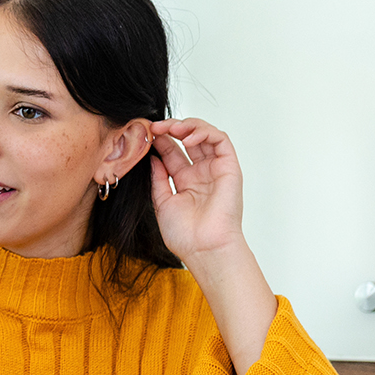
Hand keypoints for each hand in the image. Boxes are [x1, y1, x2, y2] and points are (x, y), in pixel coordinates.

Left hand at [147, 118, 246, 262]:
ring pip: (205, 135)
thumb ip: (158, 178)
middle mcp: (201, 173)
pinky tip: (188, 137)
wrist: (203, 248)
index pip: (172, 152)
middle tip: (155, 127)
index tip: (145, 134)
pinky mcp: (230, 168)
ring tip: (172, 129)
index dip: (160, 140)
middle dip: (171, 129)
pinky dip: (205, 132)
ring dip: (188, 126)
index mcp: (185, 182)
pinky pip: (221, 141)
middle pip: (188, 140)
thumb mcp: (162, 202)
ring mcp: (215, 170)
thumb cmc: (184, 234)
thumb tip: (153, 157)